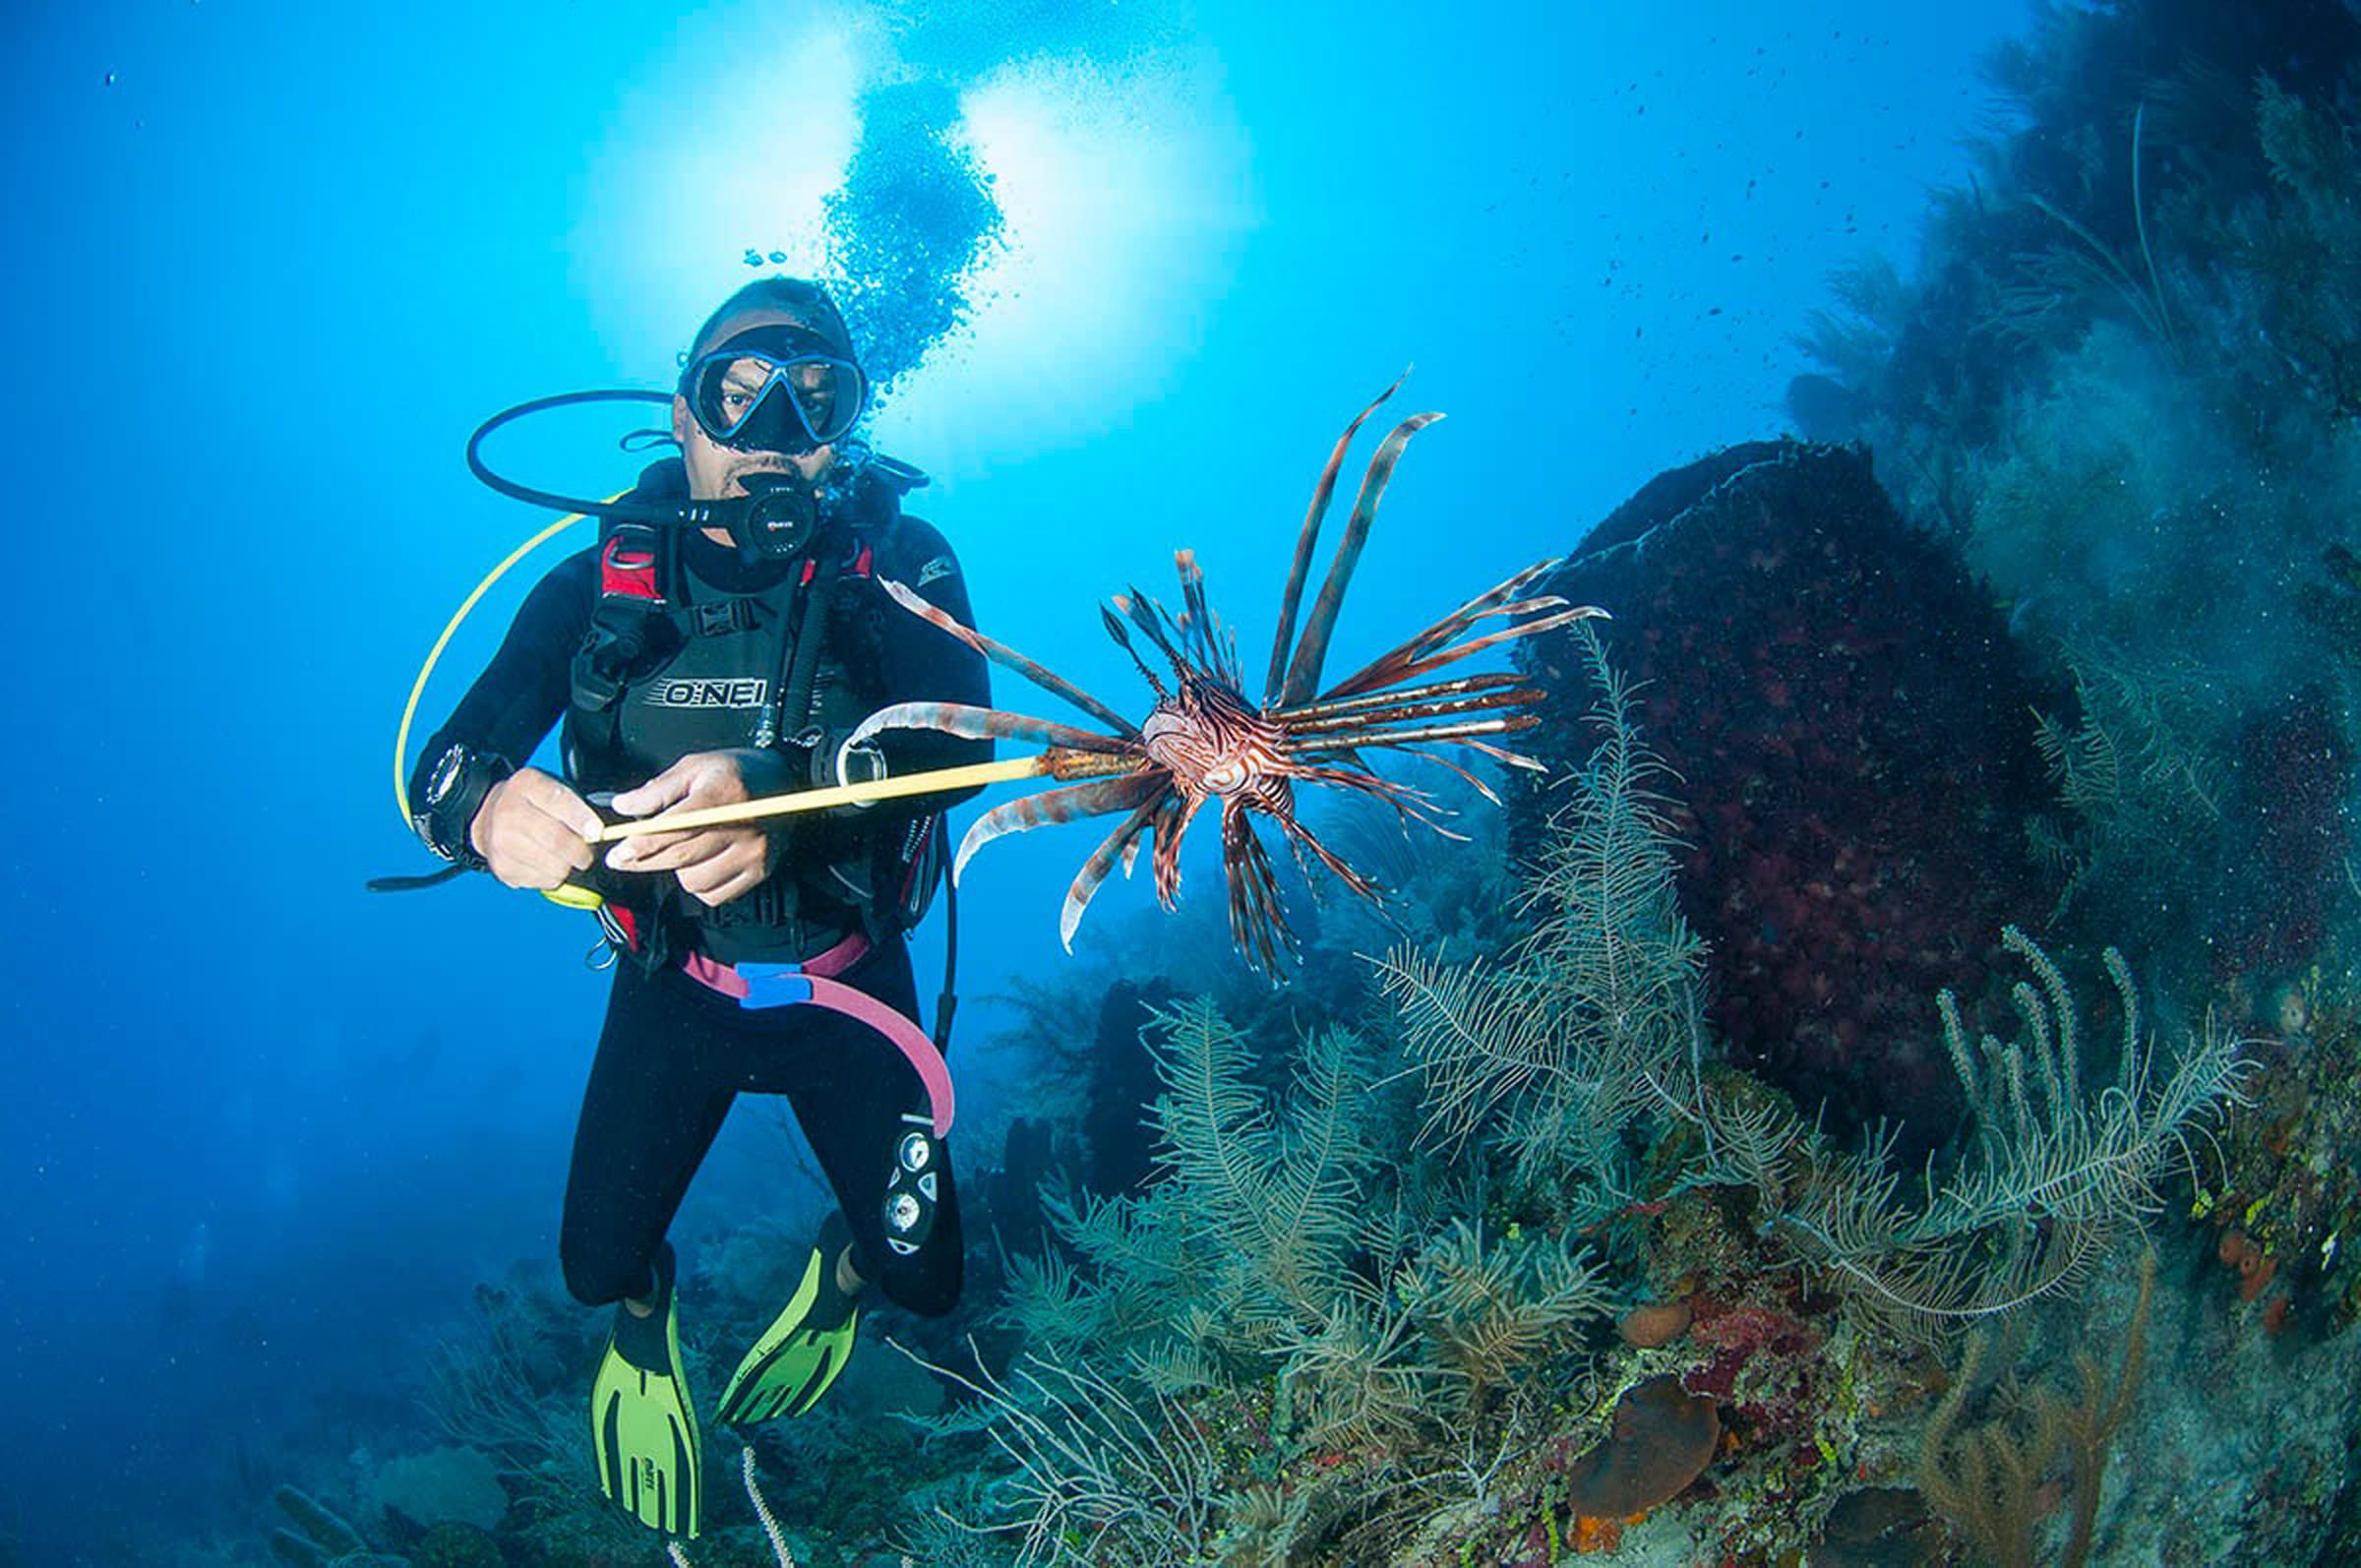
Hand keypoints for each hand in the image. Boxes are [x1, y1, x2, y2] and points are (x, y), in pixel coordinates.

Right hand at [471, 768, 601, 890]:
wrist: (489, 816)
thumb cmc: (531, 803)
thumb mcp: (551, 788)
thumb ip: (575, 805)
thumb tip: (596, 833)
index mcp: (526, 785)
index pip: (558, 801)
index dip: (582, 819)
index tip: (597, 831)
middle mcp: (508, 812)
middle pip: (556, 840)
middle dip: (581, 852)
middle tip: (587, 854)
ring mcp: (501, 842)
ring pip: (553, 866)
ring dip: (568, 867)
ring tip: (566, 858)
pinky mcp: (502, 867)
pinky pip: (542, 881)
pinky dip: (553, 877)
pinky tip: (547, 864)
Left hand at [605, 750, 784, 907]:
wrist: (785, 782)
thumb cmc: (736, 773)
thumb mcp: (695, 767)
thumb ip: (658, 789)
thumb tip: (623, 806)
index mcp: (722, 794)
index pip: (674, 828)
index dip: (641, 844)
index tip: (618, 853)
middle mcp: (742, 826)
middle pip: (680, 857)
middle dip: (644, 861)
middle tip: (624, 858)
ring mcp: (753, 853)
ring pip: (694, 881)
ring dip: (677, 870)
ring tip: (681, 850)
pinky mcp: (759, 872)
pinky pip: (715, 895)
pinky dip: (699, 884)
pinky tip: (700, 864)